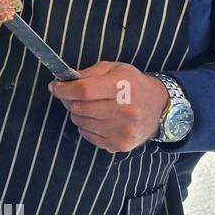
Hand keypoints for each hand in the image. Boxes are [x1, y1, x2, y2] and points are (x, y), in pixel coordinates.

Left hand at [49, 62, 168, 153]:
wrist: (159, 107)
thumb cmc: (133, 84)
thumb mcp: (114, 69)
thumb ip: (88, 73)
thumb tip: (63, 82)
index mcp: (123, 87)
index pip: (84, 90)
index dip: (64, 89)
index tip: (55, 87)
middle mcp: (126, 110)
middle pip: (79, 108)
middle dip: (69, 100)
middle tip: (72, 95)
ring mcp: (123, 130)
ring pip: (80, 122)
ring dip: (78, 114)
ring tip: (92, 106)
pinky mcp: (120, 144)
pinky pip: (87, 135)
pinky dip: (87, 126)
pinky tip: (99, 119)